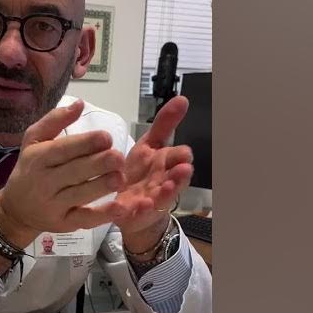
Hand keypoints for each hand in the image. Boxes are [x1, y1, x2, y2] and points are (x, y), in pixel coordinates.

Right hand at [0, 100, 130, 246]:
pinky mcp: (63, 223)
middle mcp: (44, 181)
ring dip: (102, 186)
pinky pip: (84, 219)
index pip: (63, 150)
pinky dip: (102, 215)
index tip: (106, 138)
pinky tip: (119, 207)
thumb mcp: (34, 141)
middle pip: (75, 172)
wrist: (15, 209)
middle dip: (99, 163)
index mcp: (38, 158)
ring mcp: (53, 205)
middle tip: (118, 157)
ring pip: (81, 194)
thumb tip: (80, 103)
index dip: (86, 143)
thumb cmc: (30, 169)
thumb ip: (55, 120)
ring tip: (121, 177)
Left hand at [111, 96, 194, 249]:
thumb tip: (183, 99)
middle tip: (183, 170)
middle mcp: (163, 182)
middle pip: (176, 179)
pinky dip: (141, 209)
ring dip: (166, 192)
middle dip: (179, 176)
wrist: (129, 206)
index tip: (184, 155)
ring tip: (167, 187)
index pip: (180, 157)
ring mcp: (151, 199)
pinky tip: (141, 205)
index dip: (181, 156)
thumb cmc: (141, 172)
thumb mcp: (150, 145)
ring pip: (163, 197)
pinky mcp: (135, 214)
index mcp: (166, 163)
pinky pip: (138, 213)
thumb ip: (165, 124)